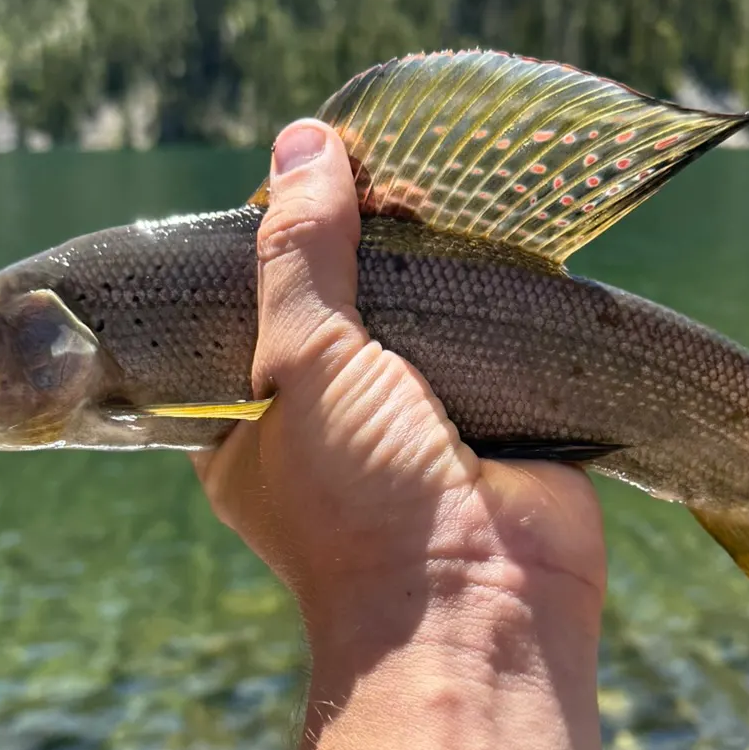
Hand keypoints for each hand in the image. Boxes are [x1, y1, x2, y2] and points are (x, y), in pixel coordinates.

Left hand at [193, 119, 608, 659]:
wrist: (477, 606)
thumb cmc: (357, 502)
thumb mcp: (302, 363)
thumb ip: (300, 255)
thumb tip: (301, 143)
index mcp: (251, 429)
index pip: (246, 314)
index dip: (269, 245)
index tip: (298, 178)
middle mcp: (331, 426)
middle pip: (340, 305)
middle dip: (362, 243)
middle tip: (379, 176)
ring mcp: (418, 425)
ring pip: (421, 317)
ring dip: (435, 262)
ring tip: (438, 191)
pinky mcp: (497, 424)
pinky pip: (493, 340)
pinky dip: (500, 295)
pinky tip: (502, 234)